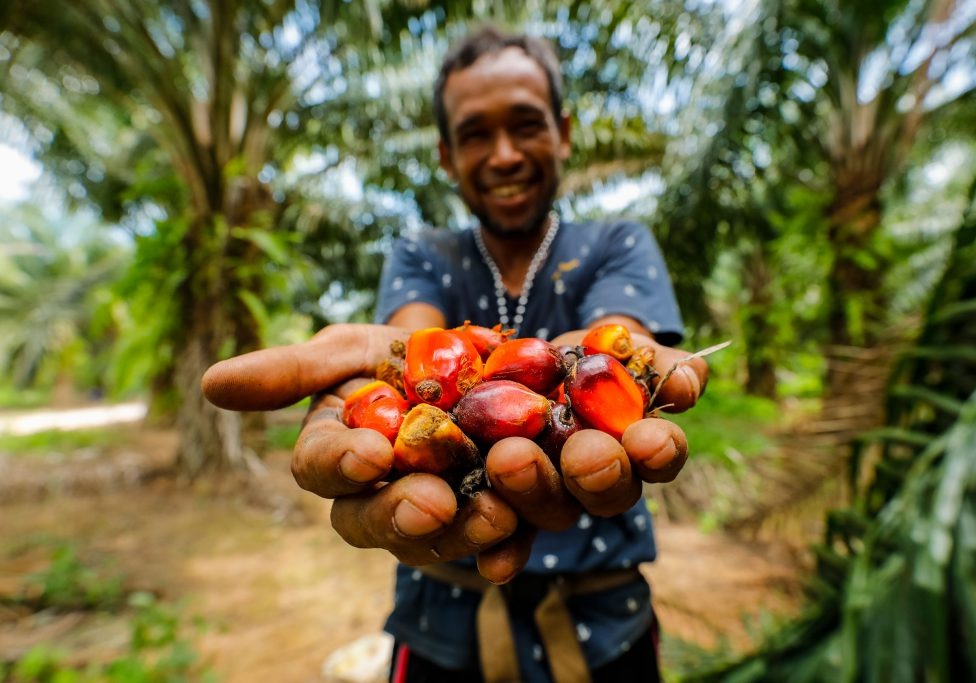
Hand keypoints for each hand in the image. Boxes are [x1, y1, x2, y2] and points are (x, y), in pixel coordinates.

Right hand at [201, 324, 707, 582]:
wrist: (484, 346)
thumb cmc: (401, 361)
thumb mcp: (349, 355)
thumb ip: (296, 375)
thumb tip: (207, 387)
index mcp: (397, 490)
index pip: (368, 508)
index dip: (373, 491)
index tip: (377, 463)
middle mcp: (469, 501)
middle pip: (469, 522)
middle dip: (480, 503)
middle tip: (489, 477)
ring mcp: (545, 483)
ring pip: (563, 502)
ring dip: (582, 480)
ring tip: (596, 450)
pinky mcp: (609, 450)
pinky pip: (642, 455)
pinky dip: (665, 423)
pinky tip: (683, 388)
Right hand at [202, 324, 526, 582]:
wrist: (485, 364)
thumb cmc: (401, 358)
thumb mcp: (351, 350)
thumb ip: (292, 371)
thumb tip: (210, 384)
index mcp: (339, 454)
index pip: (323, 469)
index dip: (342, 464)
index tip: (371, 452)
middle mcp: (380, 496)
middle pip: (376, 522)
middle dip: (401, 515)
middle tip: (432, 504)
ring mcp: (437, 514)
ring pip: (438, 541)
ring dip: (464, 532)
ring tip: (495, 511)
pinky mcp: (493, 519)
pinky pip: (498, 547)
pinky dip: (508, 550)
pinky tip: (518, 546)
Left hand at [486, 330, 705, 533]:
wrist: (522, 361)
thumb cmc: (586, 356)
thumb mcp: (619, 345)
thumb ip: (655, 362)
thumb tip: (685, 385)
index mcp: (637, 446)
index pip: (660, 455)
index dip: (659, 451)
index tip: (649, 439)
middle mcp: (598, 483)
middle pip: (607, 494)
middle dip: (598, 474)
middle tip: (584, 454)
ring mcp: (551, 499)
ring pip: (554, 511)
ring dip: (534, 491)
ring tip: (510, 459)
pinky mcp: (503, 505)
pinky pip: (503, 537)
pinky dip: (499, 549)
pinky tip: (492, 563)